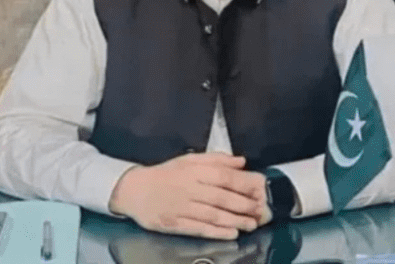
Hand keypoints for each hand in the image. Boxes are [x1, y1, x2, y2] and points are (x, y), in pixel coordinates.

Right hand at [108, 152, 266, 239]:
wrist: (133, 190)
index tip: (260, 189)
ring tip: (252, 224)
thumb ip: (217, 159)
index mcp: (194, 171)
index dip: (244, 184)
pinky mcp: (174, 224)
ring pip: (213, 215)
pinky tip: (232, 233)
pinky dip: (216, 232)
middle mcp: (189, 189)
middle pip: (222, 198)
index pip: (224, 177)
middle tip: (261, 210)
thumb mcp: (189, 160)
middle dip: (244, 205)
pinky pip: (199, 229)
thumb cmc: (166, 174)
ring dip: (235, 221)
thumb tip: (241, 161)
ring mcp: (181, 207)